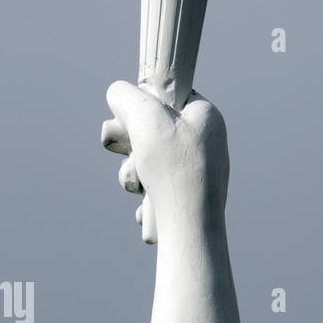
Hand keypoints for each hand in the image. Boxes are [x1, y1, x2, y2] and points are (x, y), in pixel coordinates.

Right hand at [101, 81, 228, 243]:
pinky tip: (147, 208)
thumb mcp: (145, 117)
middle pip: (152, 132)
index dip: (142, 108)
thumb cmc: (173, 169)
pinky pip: (157, 188)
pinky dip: (147, 197)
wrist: (189, 229)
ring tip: (141, 187)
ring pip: (150, 163)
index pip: (166, 98)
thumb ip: (126, 97)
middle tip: (129, 155)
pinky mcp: (189, 199)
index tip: (131, 123)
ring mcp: (199, 172)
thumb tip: (117, 94)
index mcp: (206, 116)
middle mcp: (205, 142)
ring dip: (133, 174)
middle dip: (131, 147)